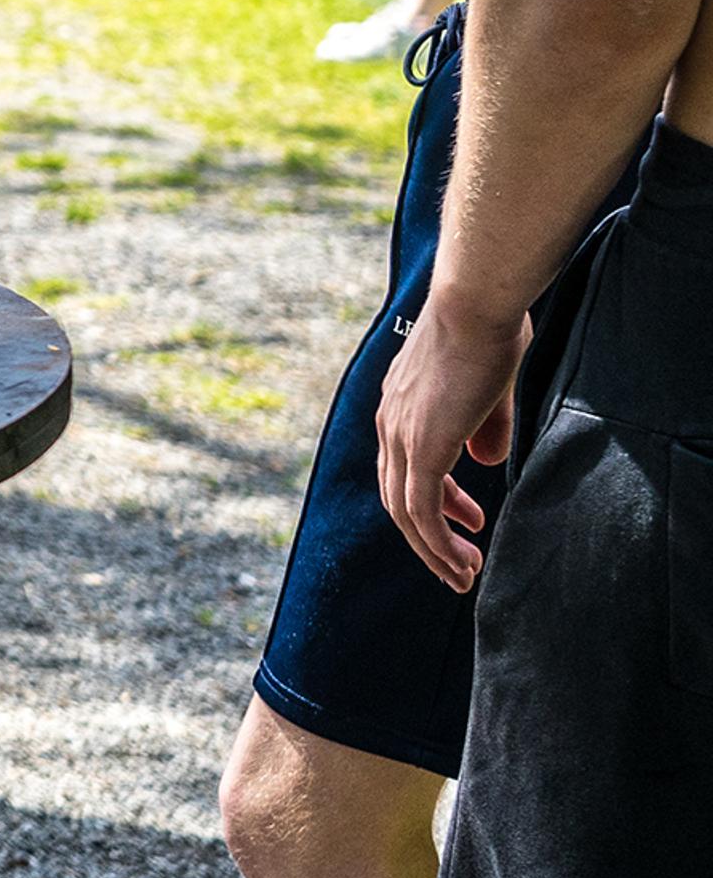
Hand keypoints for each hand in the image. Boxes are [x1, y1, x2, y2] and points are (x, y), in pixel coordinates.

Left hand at [376, 295, 527, 589]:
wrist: (475, 302)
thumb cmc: (488, 329)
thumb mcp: (487, 386)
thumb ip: (484, 427)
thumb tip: (486, 460)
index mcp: (398, 407)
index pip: (402, 469)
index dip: (434, 502)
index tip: (466, 522)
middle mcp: (390, 424)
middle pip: (397, 497)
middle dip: (429, 536)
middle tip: (459, 564)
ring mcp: (401, 435)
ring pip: (406, 512)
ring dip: (435, 550)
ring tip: (464, 574)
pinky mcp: (423, 445)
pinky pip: (423, 509)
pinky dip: (440, 542)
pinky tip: (464, 560)